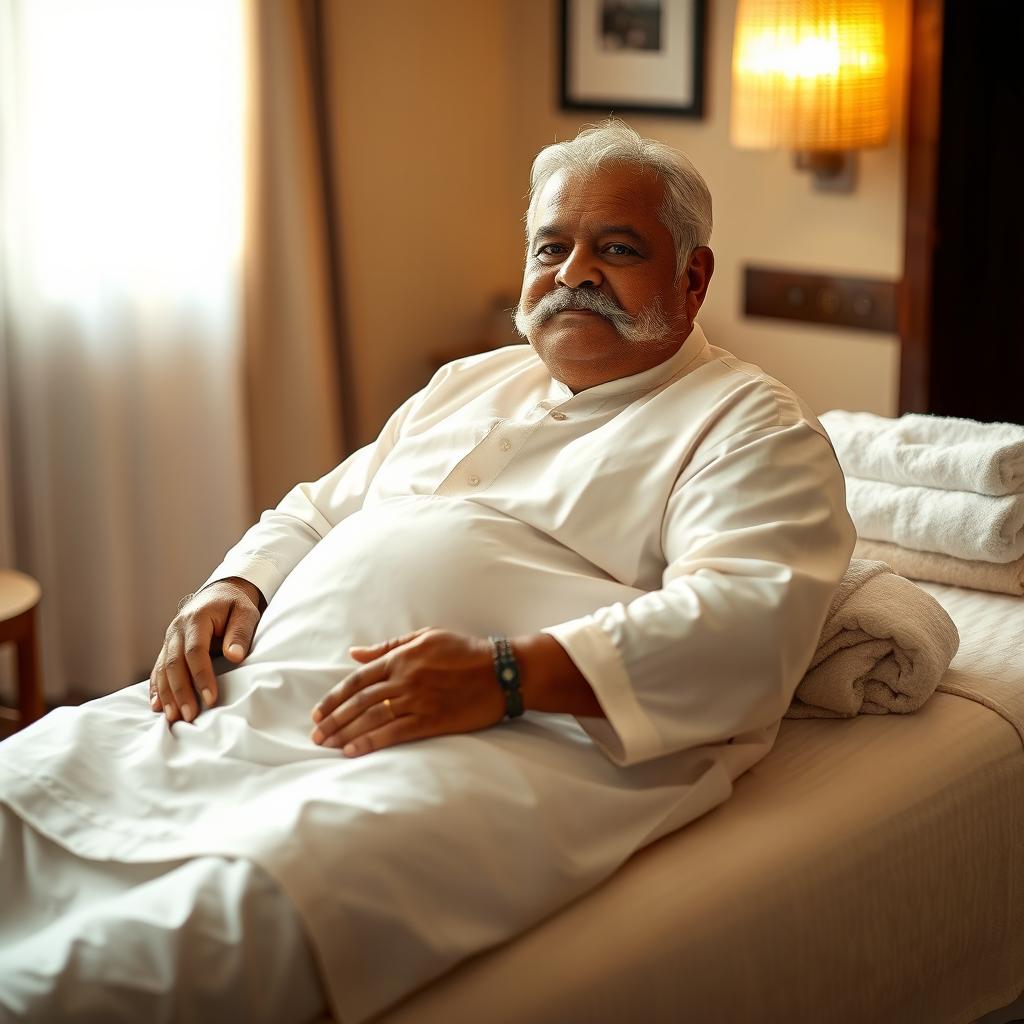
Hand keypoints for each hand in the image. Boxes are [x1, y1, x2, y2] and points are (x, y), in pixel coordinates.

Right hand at [150, 577, 263, 725]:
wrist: (219, 593)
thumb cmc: (235, 605)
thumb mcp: (245, 613)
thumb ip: (240, 633)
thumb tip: (235, 656)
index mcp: (196, 619)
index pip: (195, 651)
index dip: (201, 676)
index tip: (211, 698)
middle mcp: (177, 629)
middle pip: (174, 664)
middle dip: (181, 692)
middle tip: (190, 716)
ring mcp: (170, 639)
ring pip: (163, 669)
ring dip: (167, 694)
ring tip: (174, 717)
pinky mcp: (168, 647)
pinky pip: (158, 669)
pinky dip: (157, 688)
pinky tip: (157, 705)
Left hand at [310, 628, 505, 756]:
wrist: (501, 671)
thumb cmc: (465, 651)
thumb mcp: (426, 637)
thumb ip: (389, 646)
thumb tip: (355, 653)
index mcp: (401, 658)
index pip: (357, 679)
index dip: (334, 698)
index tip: (318, 712)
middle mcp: (404, 679)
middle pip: (358, 702)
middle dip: (333, 719)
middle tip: (315, 736)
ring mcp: (416, 700)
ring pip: (371, 718)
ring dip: (345, 733)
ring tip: (327, 745)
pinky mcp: (431, 720)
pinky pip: (394, 733)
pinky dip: (370, 742)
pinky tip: (353, 751)